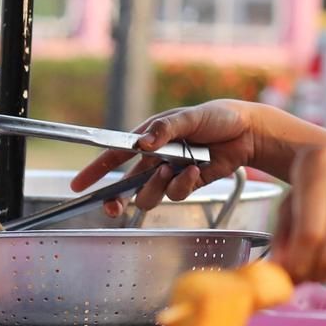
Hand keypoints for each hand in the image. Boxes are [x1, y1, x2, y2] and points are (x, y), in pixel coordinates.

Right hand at [71, 100, 265, 214]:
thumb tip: (143, 143)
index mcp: (148, 138)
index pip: (114, 154)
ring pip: (149, 195)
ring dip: (157, 186)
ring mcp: (171, 173)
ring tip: (172, 169)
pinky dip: (184, 184)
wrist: (247, 132)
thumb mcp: (189, 117)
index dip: (95, 171)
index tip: (78, 185)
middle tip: (116, 208)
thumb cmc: (217, 117)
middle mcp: (155, 158)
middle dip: (118, 199)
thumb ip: (164, 129)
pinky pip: (176, 194)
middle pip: (126, 186)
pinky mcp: (188, 184)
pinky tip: (197, 169)